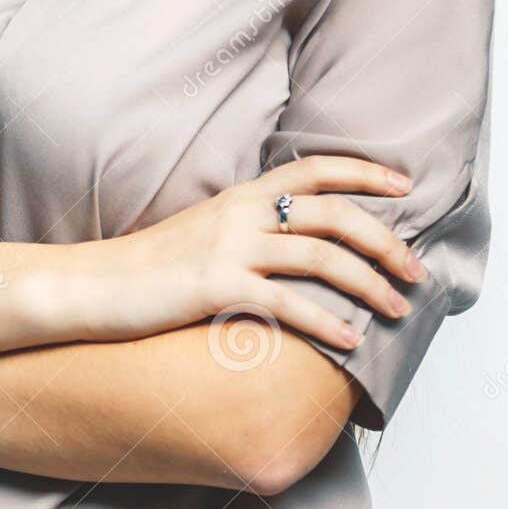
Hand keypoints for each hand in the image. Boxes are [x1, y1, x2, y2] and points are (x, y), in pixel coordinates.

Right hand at [89, 156, 423, 348]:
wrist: (91, 285)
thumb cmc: (148, 268)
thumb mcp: (203, 231)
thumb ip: (247, 227)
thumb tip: (291, 240)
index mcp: (241, 195)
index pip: (315, 167)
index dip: (365, 172)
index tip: (405, 184)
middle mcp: (242, 213)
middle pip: (333, 212)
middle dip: (384, 240)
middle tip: (416, 268)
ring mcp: (230, 247)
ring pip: (321, 256)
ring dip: (369, 283)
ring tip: (397, 309)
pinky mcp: (216, 285)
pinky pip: (288, 302)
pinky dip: (328, 322)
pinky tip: (351, 341)